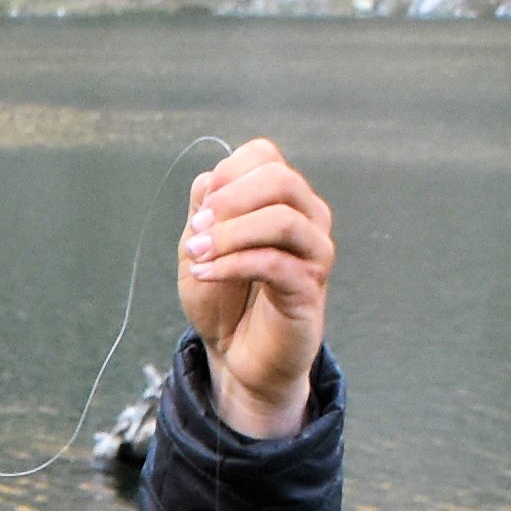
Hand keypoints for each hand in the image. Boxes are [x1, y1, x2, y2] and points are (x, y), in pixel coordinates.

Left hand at [177, 139, 332, 441]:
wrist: (237, 355)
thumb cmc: (223, 297)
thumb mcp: (200, 244)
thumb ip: (205, 207)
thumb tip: (213, 178)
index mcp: (281, 198)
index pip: (264, 155)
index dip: (228, 173)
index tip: (200, 207)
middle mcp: (307, 216)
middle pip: (280, 179)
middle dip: (230, 200)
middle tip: (196, 228)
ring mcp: (314, 251)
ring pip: (282, 219)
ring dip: (230, 234)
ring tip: (196, 254)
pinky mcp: (310, 288)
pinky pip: (275, 263)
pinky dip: (232, 264)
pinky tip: (205, 274)